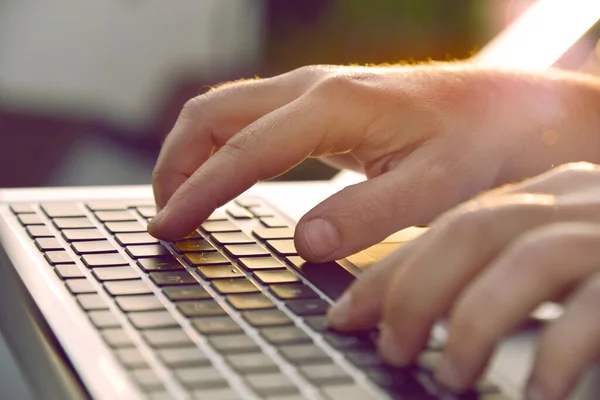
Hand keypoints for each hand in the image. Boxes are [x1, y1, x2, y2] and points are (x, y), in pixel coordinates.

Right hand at [149, 62, 599, 261]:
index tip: (170, 228)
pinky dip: (220, 147)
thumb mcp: (434, 187)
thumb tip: (303, 242)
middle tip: (165, 217)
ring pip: (225, 110)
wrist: (506, 110)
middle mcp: (313, 88)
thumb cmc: (478, 143)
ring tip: (181, 200)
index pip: (243, 152)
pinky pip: (250, 118)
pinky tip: (224, 178)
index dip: (199, 194)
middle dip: (176, 164)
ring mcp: (314, 91)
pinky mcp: (321, 104)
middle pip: (213, 114)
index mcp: (333, 106)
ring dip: (192, 153)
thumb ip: (368, 214)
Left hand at [328, 162, 599, 398]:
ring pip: (524, 260)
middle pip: (472, 231)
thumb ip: (491, 279)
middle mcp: (574, 201)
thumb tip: (403, 320)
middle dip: (415, 293)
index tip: (346, 316)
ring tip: (451, 378)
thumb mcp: (545, 268)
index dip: (390, 273)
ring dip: (474, 324)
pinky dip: (558, 351)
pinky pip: (596, 306)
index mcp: (540, 198)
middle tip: (391, 349)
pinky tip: (539, 391)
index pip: (446, 227)